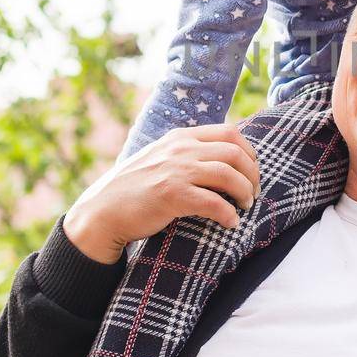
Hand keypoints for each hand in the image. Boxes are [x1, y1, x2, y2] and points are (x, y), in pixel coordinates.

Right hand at [63, 124, 260, 263]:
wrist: (103, 211)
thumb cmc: (135, 189)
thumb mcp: (161, 157)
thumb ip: (186, 152)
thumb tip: (223, 159)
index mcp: (180, 137)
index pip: (230, 132)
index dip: (250, 153)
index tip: (252, 172)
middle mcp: (180, 149)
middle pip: (235, 153)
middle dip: (252, 174)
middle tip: (253, 194)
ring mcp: (176, 170)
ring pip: (229, 175)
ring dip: (245, 193)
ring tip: (245, 206)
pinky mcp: (171, 195)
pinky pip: (214, 203)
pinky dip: (229, 214)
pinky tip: (231, 224)